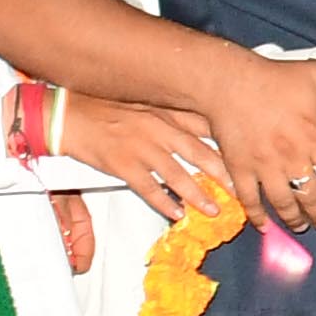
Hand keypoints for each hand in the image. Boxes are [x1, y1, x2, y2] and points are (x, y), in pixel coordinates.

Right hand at [54, 91, 231, 223]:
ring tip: (213, 210)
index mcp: (164, 111)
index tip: (248, 156)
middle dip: (224, 174)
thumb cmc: (104, 106)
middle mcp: (157, 128)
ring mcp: (140, 147)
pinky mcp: (122, 164)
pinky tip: (176, 213)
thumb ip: (172, 114)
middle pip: (200, 153)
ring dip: (198, 195)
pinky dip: (163, 203)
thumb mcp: (143, 102)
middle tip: (242, 190)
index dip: (229, 144)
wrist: (67, 113)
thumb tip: (202, 125)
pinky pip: (148, 188)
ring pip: (178, 175)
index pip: (206, 127)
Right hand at [197, 70, 315, 236]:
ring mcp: (264, 166)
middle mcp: (292, 157)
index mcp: (315, 138)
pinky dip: (258, 215)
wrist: (229, 81)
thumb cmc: (276, 78)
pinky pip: (249, 200)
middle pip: (312, 196)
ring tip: (302, 226)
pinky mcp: (239, 168)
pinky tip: (265, 225)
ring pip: (284, 203)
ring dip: (294, 219)